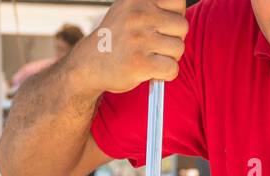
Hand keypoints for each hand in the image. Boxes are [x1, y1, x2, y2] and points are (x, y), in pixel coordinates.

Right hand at [69, 0, 188, 94]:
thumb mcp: (128, 9)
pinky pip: (172, 68)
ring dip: (170, 58)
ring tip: (152, 58)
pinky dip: (167, 74)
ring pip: (179, 48)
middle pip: (182, 26)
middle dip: (174, 39)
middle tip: (157, 46)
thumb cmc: (116, 38)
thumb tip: (181, 7)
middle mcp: (138, 15)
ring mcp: (139, 39)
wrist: (87, 65)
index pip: (178, 0)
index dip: (175, 16)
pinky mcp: (139, 63)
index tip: (162, 26)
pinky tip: (153, 72)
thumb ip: (152, 4)